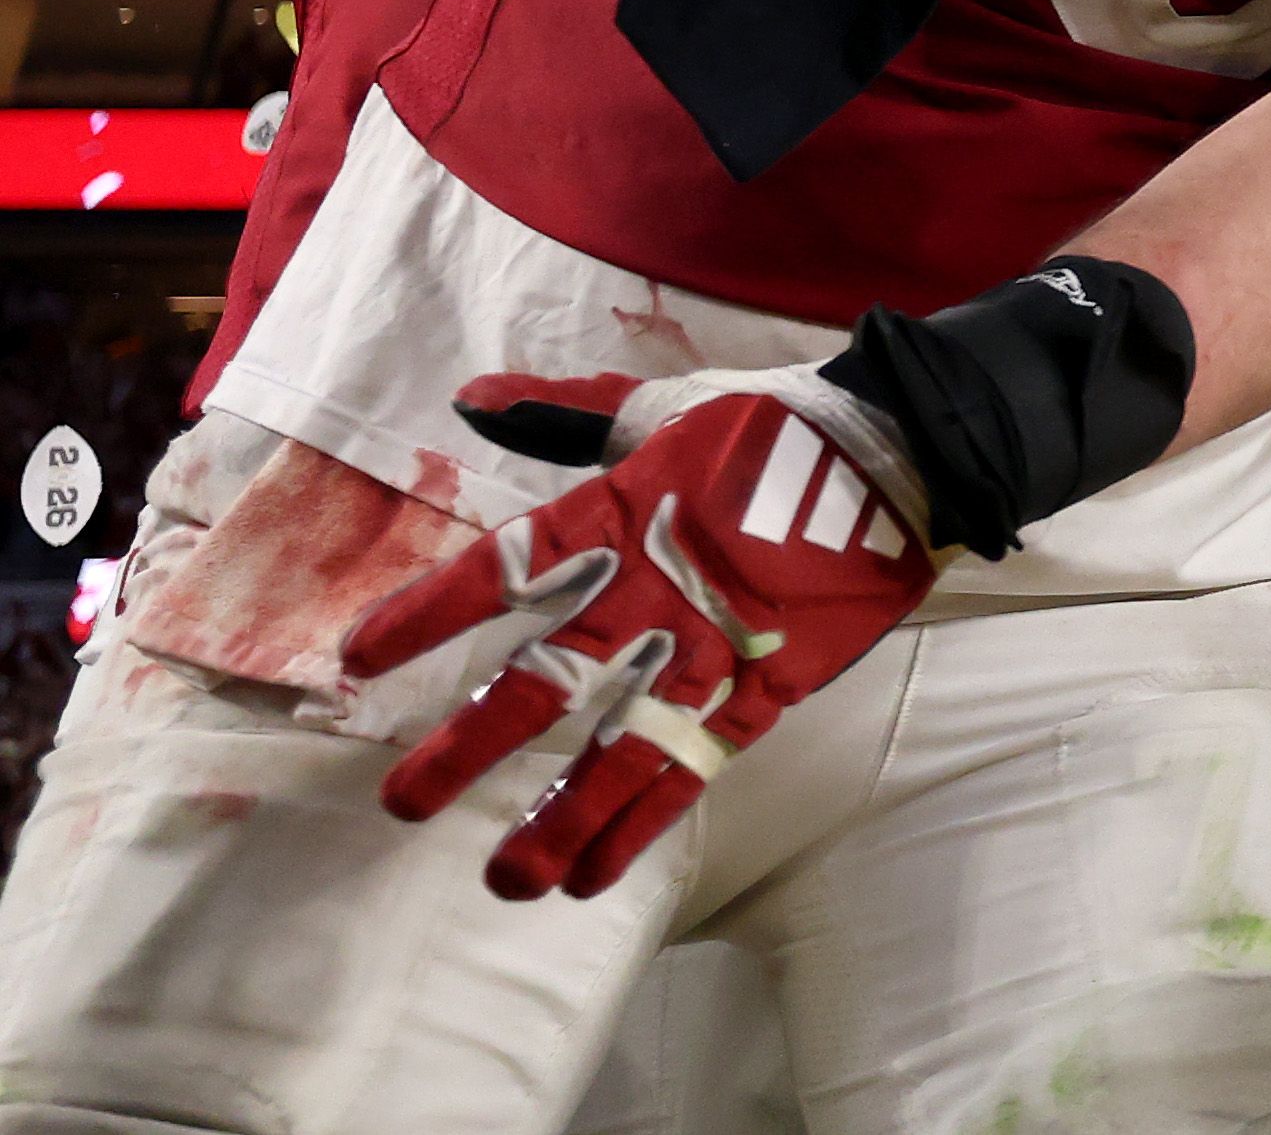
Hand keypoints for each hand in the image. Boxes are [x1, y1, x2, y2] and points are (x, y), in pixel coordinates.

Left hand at [346, 365, 938, 900]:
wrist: (906, 452)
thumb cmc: (775, 426)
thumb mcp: (665, 409)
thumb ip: (565, 414)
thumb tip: (470, 398)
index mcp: (622, 515)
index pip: (505, 571)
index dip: (429, 614)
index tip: (357, 658)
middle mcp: (653, 592)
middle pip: (547, 681)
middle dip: (469, 746)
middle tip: (402, 804)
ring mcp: (713, 647)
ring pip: (622, 748)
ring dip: (559, 818)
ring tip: (505, 881)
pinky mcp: (767, 686)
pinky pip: (695, 767)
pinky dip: (642, 825)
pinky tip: (592, 878)